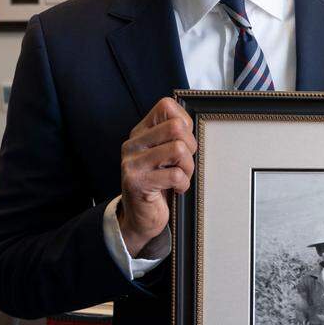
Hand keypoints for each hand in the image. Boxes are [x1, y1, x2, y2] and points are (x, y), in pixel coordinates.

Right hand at [118, 97, 195, 255]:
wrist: (141, 218)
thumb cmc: (160, 183)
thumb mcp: (166, 155)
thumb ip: (175, 136)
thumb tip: (191, 123)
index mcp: (141, 132)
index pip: (166, 106)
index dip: (185, 123)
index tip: (183, 141)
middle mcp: (133, 144)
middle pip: (177, 127)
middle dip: (191, 146)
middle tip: (184, 163)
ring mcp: (132, 163)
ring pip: (179, 149)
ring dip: (188, 168)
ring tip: (180, 177)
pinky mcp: (137, 182)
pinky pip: (176, 175)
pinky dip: (183, 184)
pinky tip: (176, 189)